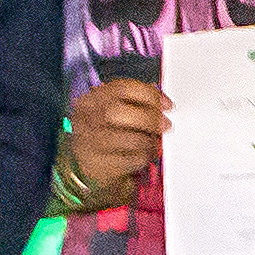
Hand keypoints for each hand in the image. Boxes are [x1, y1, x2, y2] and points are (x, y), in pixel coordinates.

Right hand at [61, 77, 167, 203]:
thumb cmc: (107, 133)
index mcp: (91, 99)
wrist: (91, 165)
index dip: (149, 95)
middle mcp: (86, 119)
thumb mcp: (115, 112)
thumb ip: (136, 102)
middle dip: (149, 117)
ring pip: (125, 138)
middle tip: (166, 125)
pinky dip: (144, 157)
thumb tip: (162, 102)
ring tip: (154, 142)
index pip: (121, 89)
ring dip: (148, 140)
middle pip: (117, 111)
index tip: (168, 105)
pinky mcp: (99, 165)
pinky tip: (145, 154)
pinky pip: (130, 159)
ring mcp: (89, 143)